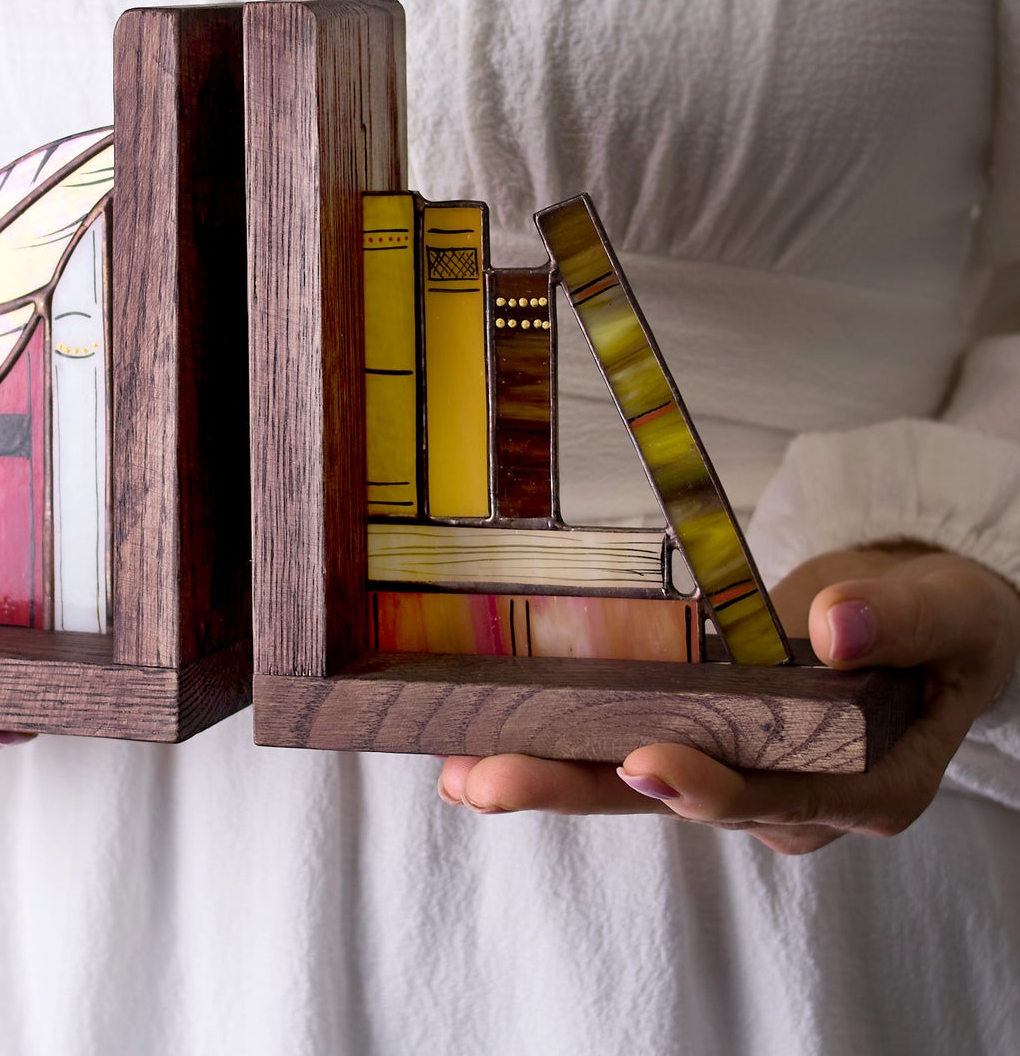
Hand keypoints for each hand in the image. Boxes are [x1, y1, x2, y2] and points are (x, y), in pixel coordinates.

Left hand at [438, 545, 1019, 854]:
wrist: (921, 625)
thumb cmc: (946, 625)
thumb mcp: (949, 612)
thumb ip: (898, 620)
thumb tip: (834, 628)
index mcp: (867, 788)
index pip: (776, 797)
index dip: (707, 785)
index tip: (644, 761)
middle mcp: (796, 800)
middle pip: (680, 801)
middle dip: (581, 789)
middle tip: (491, 778)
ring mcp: (744, 776)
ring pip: (639, 786)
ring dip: (551, 775)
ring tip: (464, 771)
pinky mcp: (705, 742)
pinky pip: (629, 752)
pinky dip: (563, 746)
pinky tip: (486, 746)